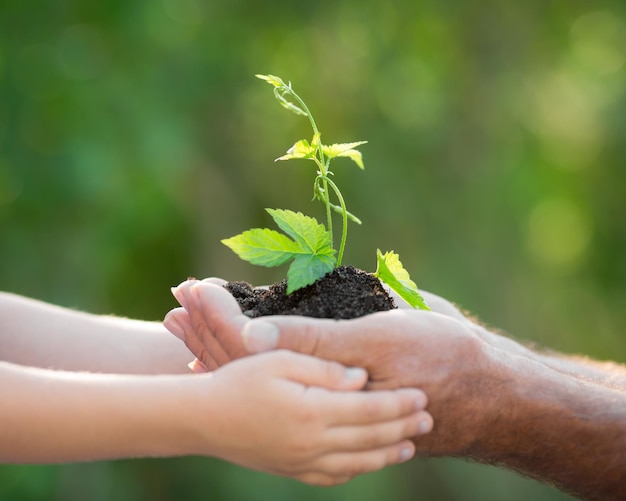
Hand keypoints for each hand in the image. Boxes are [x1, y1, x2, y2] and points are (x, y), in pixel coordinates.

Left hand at [164, 277, 473, 372]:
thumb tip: (255, 329)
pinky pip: (279, 382)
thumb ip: (317, 338)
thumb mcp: (386, 330)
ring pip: (256, 371)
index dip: (221, 316)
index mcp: (326, 375)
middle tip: (174, 302)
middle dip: (206, 329)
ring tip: (181, 325)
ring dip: (216, 346)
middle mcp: (317, 393)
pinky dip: (247, 365)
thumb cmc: (442, 353)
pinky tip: (220, 353)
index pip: (256, 344)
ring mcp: (322, 399)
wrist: (483, 399)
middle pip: (245, 360)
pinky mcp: (331, 401)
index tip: (192, 290)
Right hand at [193, 349, 432, 484]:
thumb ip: (323, 369)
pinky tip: (368, 461)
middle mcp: (312, 442)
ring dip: (387, 453)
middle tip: (428, 419)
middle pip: (370, 437)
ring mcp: (302, 461)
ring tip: (410, 446)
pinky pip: (333, 476)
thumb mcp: (280, 362)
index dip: (399, 403)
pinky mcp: (292, 470)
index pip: (369, 409)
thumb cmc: (239, 381)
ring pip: (357, 462)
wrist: (203, 419)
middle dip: (402, 428)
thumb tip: (360, 377)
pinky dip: (357, 469)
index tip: (422, 396)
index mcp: (312, 411)